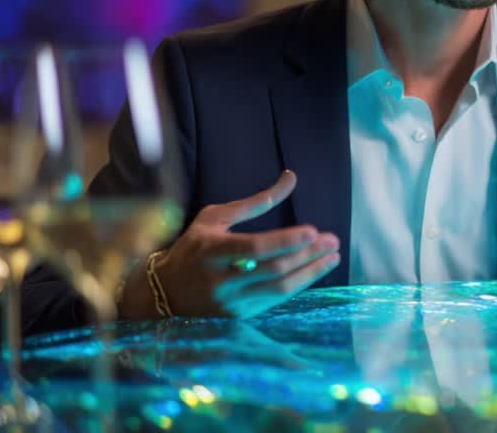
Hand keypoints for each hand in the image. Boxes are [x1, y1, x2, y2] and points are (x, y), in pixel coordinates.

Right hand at [121, 170, 339, 318]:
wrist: (164, 293)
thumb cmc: (194, 248)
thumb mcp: (216, 218)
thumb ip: (256, 201)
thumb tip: (291, 178)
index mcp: (211, 250)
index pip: (254, 248)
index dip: (285, 241)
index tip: (313, 230)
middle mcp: (219, 279)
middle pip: (272, 269)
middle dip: (307, 255)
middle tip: (332, 241)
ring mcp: (229, 302)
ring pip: (278, 289)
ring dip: (310, 273)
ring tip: (332, 257)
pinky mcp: (237, 317)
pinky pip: (274, 300)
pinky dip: (298, 285)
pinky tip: (314, 271)